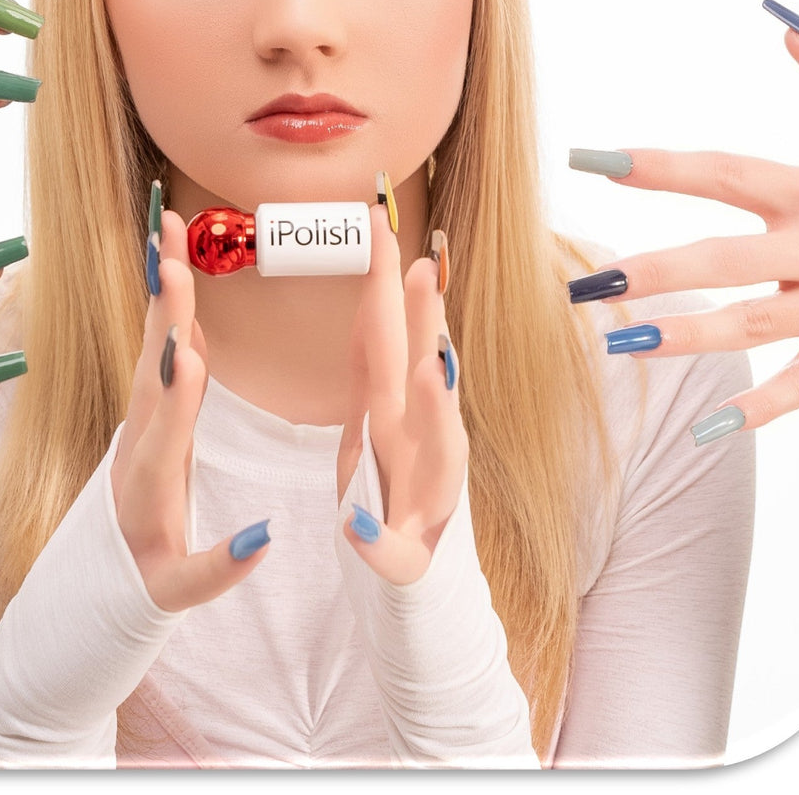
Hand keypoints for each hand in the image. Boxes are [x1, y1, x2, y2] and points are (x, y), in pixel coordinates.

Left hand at [111, 211, 269, 609]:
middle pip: (153, 367)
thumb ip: (214, 570)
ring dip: (159, 288)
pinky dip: (165, 305)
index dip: (178, 394)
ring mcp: (140, 415)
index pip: (166, 432)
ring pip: (151, 342)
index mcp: (147, 483)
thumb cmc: (145, 578)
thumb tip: (262, 539)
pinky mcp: (149, 402)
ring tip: (165, 231)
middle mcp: (139, 438)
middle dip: (164, 311)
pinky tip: (174, 268)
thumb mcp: (175, 591)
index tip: (188, 353)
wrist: (98, 566)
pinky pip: (158, 344)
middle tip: (170, 254)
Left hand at [337, 207, 467, 581]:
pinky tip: (358, 533)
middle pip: (424, 374)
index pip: (387, 332)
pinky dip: (378, 542)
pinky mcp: (405, 558)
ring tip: (429, 370)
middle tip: (424, 269)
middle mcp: (420, 442)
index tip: (378, 217)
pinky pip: (392, 551)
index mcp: (395, 408)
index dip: (383, 276)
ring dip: (437, 411)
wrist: (416, 581)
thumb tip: (406, 272)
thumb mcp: (381, 413)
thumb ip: (388, 348)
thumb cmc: (395, 486)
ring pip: (440, 452)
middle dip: (426, 322)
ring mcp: (423, 497)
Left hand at [570, 34, 798, 435]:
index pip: (723, 173)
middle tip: (587, 283)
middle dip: (651, 270)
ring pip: (749, 326)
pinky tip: (705, 426)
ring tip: (620, 342)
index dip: (657, 167)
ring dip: (683, 335)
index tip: (593, 161)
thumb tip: (793, 37)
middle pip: (719, 260)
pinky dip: (759, 410)